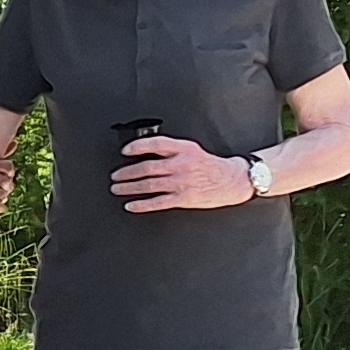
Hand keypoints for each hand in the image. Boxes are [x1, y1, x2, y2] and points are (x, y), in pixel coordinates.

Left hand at [113, 134, 251, 211]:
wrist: (233, 180)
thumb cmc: (211, 165)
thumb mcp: (192, 150)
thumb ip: (171, 151)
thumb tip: (145, 154)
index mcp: (184, 149)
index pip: (156, 144)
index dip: (137, 147)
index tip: (125, 151)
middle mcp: (182, 164)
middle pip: (147, 167)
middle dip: (126, 172)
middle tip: (115, 176)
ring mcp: (182, 182)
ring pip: (149, 185)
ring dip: (129, 188)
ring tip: (117, 189)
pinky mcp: (184, 198)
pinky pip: (157, 202)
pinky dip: (141, 204)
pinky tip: (130, 205)